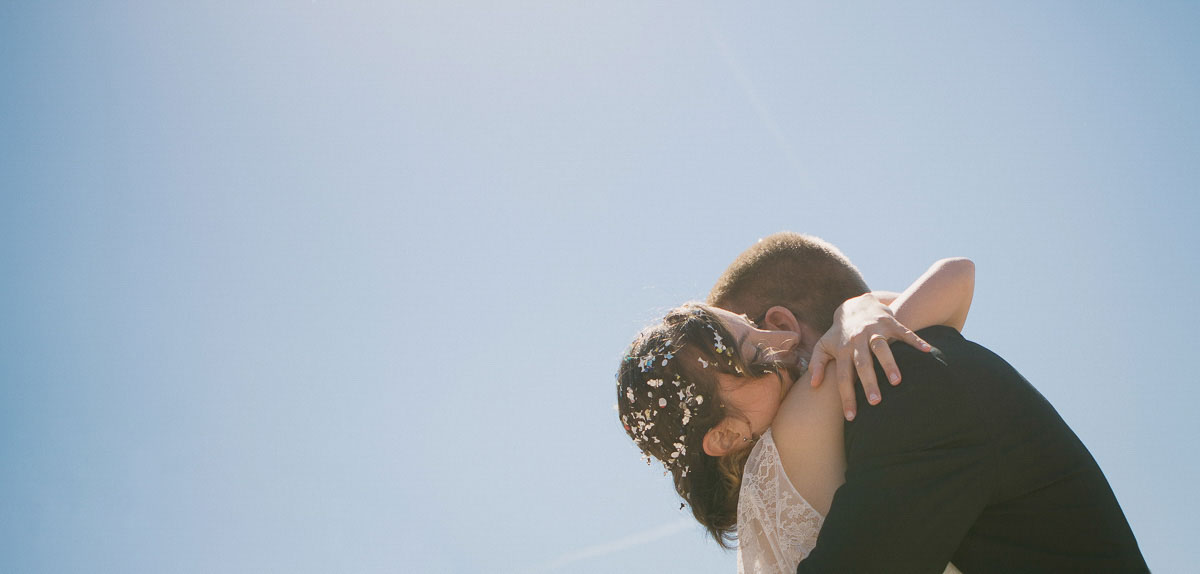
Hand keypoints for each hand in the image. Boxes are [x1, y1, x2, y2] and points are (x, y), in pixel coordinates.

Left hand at [808, 293, 931, 420]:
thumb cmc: (840, 334)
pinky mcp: (890, 322)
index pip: (843, 376)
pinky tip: (927, 350)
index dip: (846, 396)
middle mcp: (857, 340)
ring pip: (881, 347)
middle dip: (869, 382)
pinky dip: (915, 340)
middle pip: (863, 363)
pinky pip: (904, 332)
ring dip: (889, 364)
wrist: (855, 305)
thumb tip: (813, 384)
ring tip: (897, 382)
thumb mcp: (823, 346)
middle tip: (876, 402)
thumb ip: (817, 364)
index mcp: (843, 350)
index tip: (851, 417)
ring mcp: (874, 330)